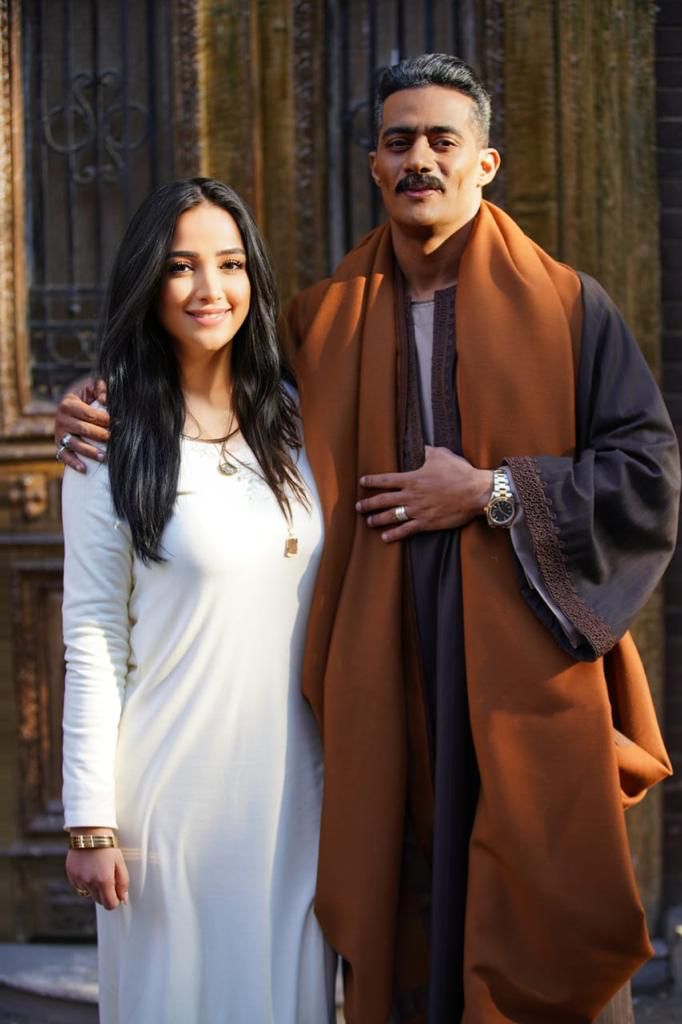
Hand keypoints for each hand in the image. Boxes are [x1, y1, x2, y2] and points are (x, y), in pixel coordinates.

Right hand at [55, 377, 109, 472]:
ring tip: (105, 457)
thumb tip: (106, 400)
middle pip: (84, 429)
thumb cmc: (86, 396)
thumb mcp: (91, 387)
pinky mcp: (58, 444)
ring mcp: (59, 433)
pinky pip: (64, 455)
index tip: (119, 423)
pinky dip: (73, 463)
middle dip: (101, 435)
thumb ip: (100, 388)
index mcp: (68, 404)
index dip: (105, 419)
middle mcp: (61, 419)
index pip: (89, 414)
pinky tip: (84, 469)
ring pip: (75, 444)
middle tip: (115, 439)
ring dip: (90, 451)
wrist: (70, 405)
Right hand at [66, 847, 128, 909]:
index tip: (117, 895)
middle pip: (99, 901)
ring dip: (94, 889)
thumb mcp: (120, 862)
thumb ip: (123, 882)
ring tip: (98, 871)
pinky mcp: (71, 875)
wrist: (89, 831)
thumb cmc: (107, 845)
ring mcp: (79, 879)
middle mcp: (90, 882)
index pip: (110, 904)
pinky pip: (79, 887)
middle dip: (105, 894)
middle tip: (109, 879)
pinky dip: (85, 883)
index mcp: (104, 880)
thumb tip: (123, 899)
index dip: (115, 901)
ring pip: (88, 894)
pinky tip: (89, 869)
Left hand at [356, 446, 492, 541]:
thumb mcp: (442, 455)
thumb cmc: (459, 472)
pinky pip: (406, 530)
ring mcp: (417, 511)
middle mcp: (411, 496)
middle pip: (383, 501)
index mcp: (412, 479)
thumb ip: (428, 451)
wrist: (475, 492)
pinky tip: (385, 537)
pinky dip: (394, 534)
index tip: (362, 482)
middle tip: (358, 507)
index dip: (372, 481)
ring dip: (378, 520)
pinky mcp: (426, 523)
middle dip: (368, 504)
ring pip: (391, 516)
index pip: (385, 480)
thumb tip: (423, 447)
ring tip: (369, 522)